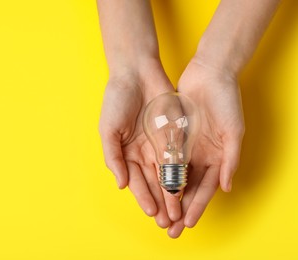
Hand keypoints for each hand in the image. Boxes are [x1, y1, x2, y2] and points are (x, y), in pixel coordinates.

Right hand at [99, 61, 181, 226]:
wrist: (136, 72)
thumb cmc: (117, 99)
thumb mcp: (108, 130)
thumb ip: (113, 158)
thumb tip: (121, 185)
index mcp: (127, 152)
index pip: (137, 181)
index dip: (144, 197)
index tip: (152, 213)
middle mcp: (145, 152)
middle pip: (154, 182)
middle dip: (161, 201)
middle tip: (169, 220)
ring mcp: (161, 143)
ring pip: (170, 173)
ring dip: (174, 193)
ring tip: (180, 211)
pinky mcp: (175, 133)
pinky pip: (181, 155)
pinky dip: (184, 172)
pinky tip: (188, 186)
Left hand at [168, 57, 244, 237]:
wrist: (210, 74)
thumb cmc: (227, 102)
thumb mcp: (233, 131)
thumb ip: (231, 159)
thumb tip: (226, 188)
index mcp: (218, 157)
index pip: (206, 188)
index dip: (198, 206)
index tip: (189, 223)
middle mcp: (201, 156)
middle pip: (188, 187)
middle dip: (179, 208)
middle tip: (170, 229)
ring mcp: (186, 146)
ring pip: (174, 176)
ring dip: (167, 196)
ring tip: (159, 214)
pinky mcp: (173, 135)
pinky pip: (164, 157)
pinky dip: (159, 172)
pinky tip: (151, 187)